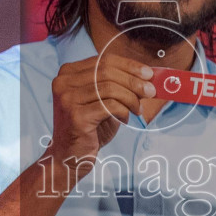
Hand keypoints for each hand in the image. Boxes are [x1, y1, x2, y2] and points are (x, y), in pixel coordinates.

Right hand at [47, 55, 154, 175]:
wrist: (70, 155)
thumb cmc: (90, 127)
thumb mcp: (103, 100)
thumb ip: (117, 85)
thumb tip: (146, 76)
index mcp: (68, 72)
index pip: (104, 60)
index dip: (129, 65)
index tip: (149, 74)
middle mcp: (63, 82)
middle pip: (107, 72)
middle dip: (134, 81)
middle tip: (151, 91)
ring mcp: (68, 99)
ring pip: (110, 88)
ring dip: (131, 98)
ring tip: (138, 109)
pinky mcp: (76, 116)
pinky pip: (109, 106)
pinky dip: (123, 111)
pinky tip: (125, 119)